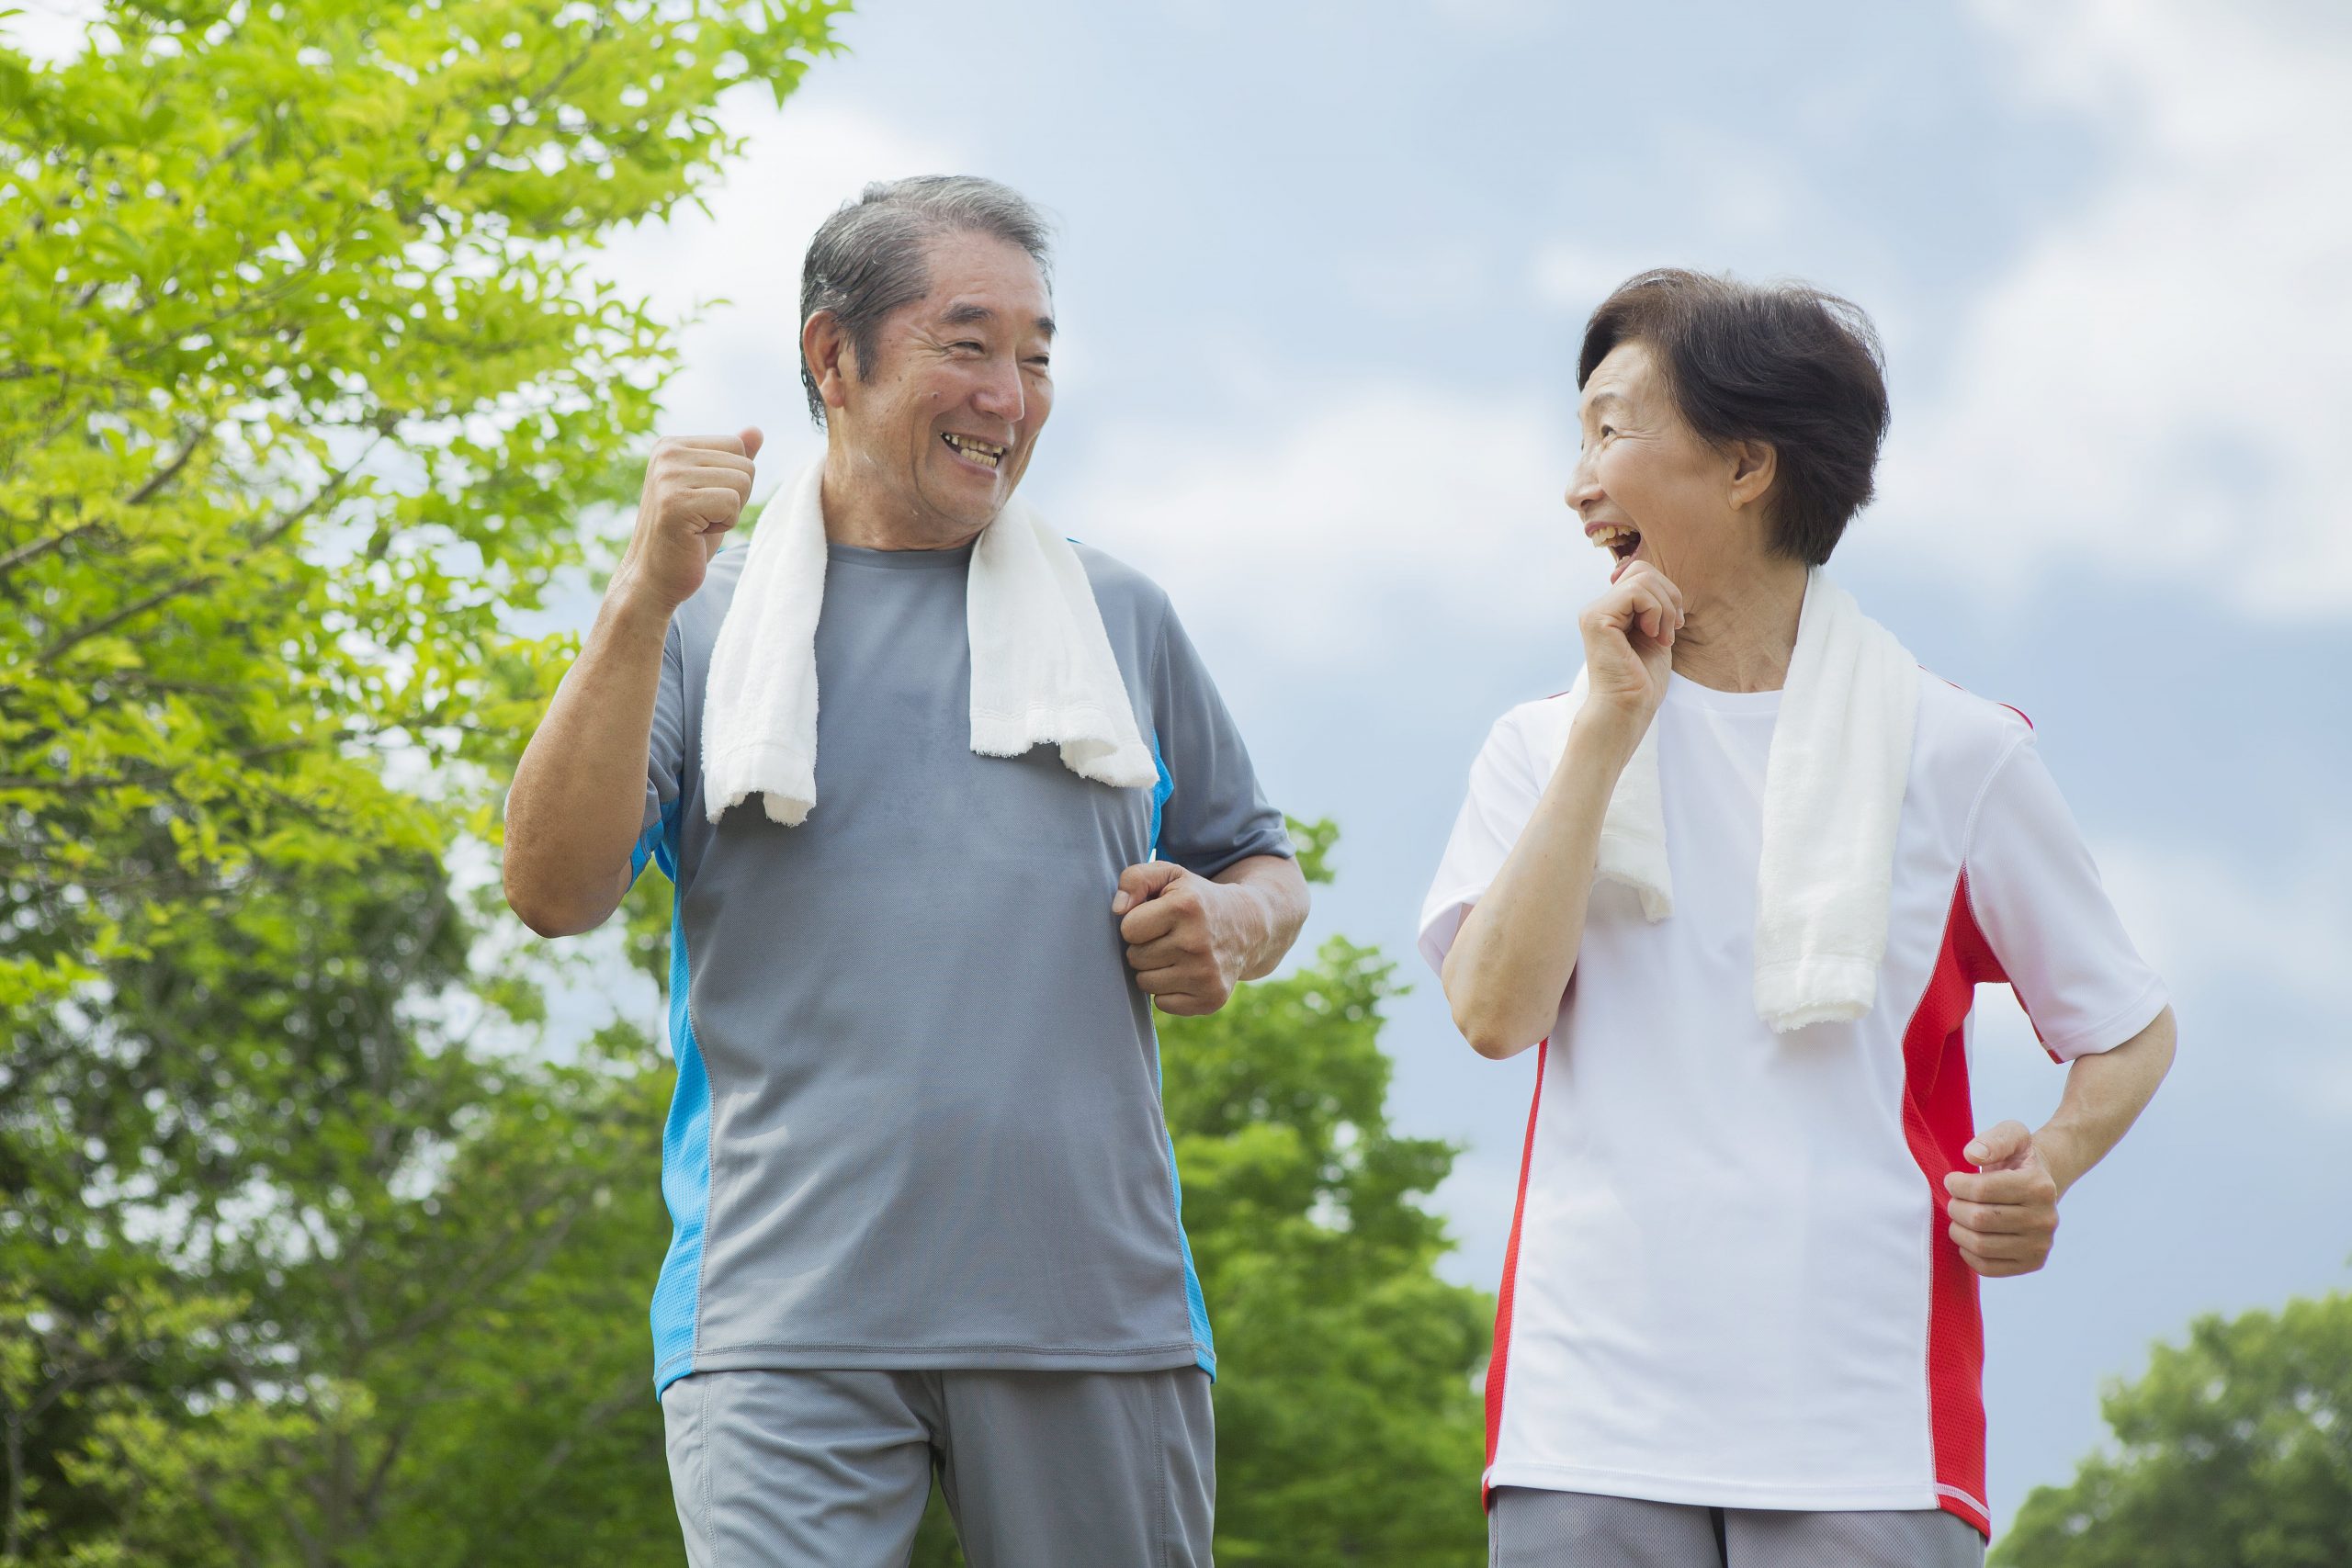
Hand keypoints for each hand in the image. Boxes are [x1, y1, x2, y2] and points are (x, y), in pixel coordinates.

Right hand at [612, 427, 761, 614]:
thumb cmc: (686, 537)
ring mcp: (668, 477)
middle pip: (744, 464)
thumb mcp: (713, 491)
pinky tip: (696, 534)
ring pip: (742, 483)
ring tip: (698, 525)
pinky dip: (725, 525)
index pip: (737, 446)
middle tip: (701, 518)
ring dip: (729, 513)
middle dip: (735, 498)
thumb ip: (731, 460)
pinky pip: (732, 503)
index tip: (703, 502)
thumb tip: (756, 430)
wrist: (653, 578)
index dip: (733, 481)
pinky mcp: (676, 502)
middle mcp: (667, 453)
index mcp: (672, 445)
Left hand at [1113, 862, 1252, 1015]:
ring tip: (1176, 954)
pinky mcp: (1211, 999)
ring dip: (1153, 969)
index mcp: (1186, 907)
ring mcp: (1206, 975)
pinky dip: (1168, 990)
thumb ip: (1135, 879)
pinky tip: (1186, 972)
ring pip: (1145, 983)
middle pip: (1134, 958)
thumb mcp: (1170, 875)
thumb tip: (1118, 910)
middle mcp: (1197, 943)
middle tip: (1168, 936)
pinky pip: (1162, 1003)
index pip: (1128, 929)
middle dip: (1144, 947)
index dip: (1137, 922)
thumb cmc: (1197, 899)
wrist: (1249, 926)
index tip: (1156, 917)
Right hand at [1577, 559, 1681, 727]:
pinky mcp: (1596, 618)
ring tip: (1662, 637)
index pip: (1641, 573)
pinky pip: (1637, 592)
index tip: (1674, 624)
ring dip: (1665, 608)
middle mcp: (1598, 608)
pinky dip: (1656, 612)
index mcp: (1611, 611)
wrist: (1628, 708)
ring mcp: (1594, 612)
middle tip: (1672, 630)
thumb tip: (1662, 581)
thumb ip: (1655, 605)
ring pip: (1642, 578)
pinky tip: (1653, 636)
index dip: (1667, 592)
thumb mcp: (1656, 632)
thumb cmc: (1643, 680)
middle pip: (1642, 570)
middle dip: (1669, 596)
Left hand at [1942, 1120, 2061, 1277]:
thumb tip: (1972, 1155)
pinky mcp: (2033, 1264)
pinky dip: (1968, 1253)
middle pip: (1979, 1219)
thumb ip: (1994, 1139)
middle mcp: (2046, 1219)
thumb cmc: (2018, 1160)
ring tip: (1959, 1216)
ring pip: (1980, 1245)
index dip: (1956, 1185)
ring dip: (1958, 1230)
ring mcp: (2041, 1245)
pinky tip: (1969, 1236)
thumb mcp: (2012, 1135)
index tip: (1952, 1180)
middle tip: (1954, 1200)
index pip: (1982, 1191)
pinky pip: (1988, 1267)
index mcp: (2039, 1186)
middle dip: (1955, 1207)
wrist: (2039, 1185)